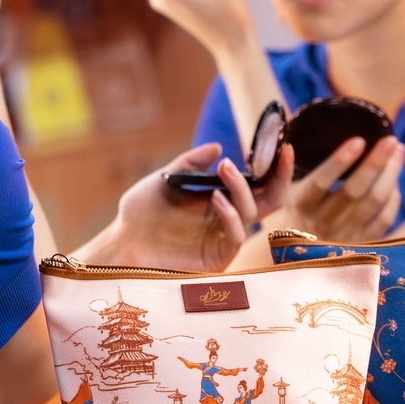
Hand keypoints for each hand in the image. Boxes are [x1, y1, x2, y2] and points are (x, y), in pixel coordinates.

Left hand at [77, 143, 267, 272]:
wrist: (121, 240)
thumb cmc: (141, 212)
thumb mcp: (166, 178)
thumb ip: (191, 164)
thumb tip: (218, 148)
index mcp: (219, 199)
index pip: (256, 185)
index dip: (273, 168)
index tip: (282, 145)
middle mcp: (227, 218)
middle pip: (269, 201)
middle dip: (280, 177)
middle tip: (281, 154)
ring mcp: (223, 238)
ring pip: (252, 214)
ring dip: (242, 189)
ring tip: (226, 169)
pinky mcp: (216, 258)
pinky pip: (235, 236)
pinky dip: (231, 215)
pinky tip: (216, 199)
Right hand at [265, 136, 404, 241]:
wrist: (291, 259)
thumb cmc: (288, 215)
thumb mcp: (281, 193)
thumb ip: (285, 170)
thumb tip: (287, 139)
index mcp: (300, 205)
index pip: (321, 182)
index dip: (339, 162)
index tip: (358, 140)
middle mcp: (322, 222)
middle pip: (354, 191)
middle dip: (375, 163)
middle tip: (390, 140)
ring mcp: (343, 236)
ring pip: (373, 204)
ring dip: (390, 176)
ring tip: (399, 152)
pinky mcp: (359, 247)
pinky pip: (382, 223)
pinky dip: (393, 201)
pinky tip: (395, 183)